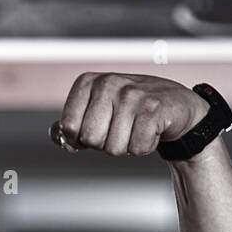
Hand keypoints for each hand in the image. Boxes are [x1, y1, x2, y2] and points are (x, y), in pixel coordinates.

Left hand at [49, 73, 208, 156]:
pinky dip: (144, 147)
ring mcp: (132, 95)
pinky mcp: (153, 109)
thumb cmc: (131, 110)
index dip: (80, 138)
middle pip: (89, 139)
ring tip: (136, 128)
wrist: (175, 106)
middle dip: (104, 143)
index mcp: (88, 83)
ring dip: (126, 146)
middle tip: (121, 128)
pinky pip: (136, 148)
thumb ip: (71, 124)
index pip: (67, 127)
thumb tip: (56, 135)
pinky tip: (150, 130)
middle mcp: (108, 83)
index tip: (97, 128)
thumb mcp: (97, 111)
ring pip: (112, 148)